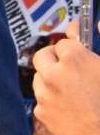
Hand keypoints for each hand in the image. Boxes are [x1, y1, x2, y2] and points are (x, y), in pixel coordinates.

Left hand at [33, 20, 99, 134]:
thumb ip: (99, 46)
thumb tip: (98, 24)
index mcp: (75, 59)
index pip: (65, 42)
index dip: (74, 49)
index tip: (79, 53)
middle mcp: (54, 73)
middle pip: (43, 55)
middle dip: (54, 58)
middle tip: (67, 67)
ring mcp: (44, 92)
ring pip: (40, 77)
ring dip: (51, 79)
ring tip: (71, 90)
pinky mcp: (40, 110)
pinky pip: (42, 98)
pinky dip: (51, 100)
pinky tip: (68, 107)